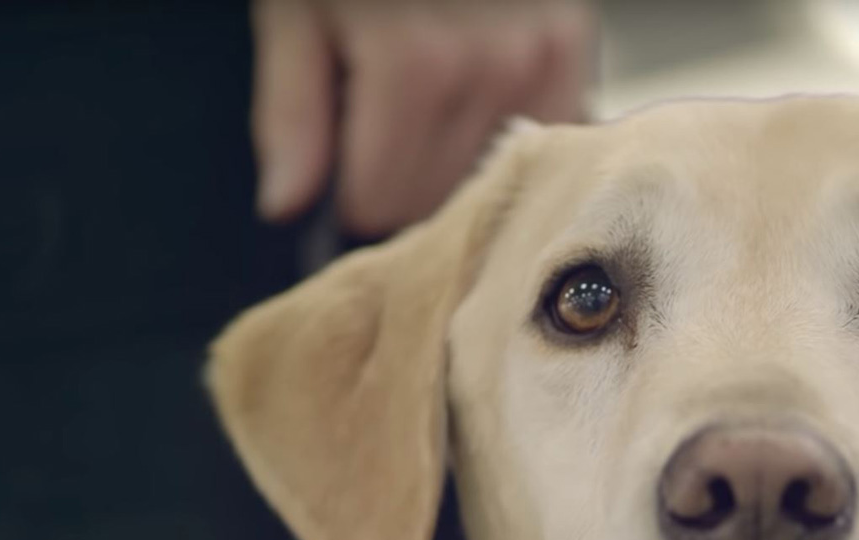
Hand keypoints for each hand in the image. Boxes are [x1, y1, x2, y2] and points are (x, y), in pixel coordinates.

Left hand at [251, 0, 592, 235]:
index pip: (378, 202)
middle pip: (435, 199)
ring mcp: (539, 61)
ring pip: (490, 180)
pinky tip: (478, 96)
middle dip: (401, 178)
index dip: (349, 196)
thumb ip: (292, 111)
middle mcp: (488, 68)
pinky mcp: (573, 50)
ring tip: (431, 100)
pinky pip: (539, 138)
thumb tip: (285, 202)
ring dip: (455, 158)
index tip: (343, 175)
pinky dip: (507, 132)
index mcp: (412, 64)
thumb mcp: (298, 7)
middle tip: (384, 125)